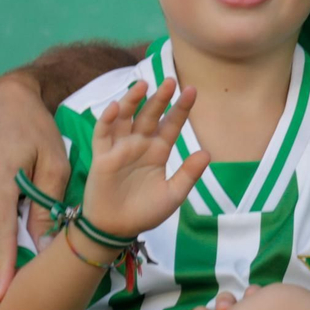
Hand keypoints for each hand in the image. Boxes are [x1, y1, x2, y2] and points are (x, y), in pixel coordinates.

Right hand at [82, 79, 209, 239]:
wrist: (116, 229)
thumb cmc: (145, 211)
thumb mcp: (172, 195)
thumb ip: (188, 174)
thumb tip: (207, 153)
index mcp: (159, 151)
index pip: (171, 124)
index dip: (181, 108)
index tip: (192, 91)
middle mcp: (140, 144)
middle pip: (150, 115)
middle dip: (159, 98)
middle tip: (171, 81)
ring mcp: (120, 148)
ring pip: (125, 118)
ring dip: (132, 101)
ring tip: (142, 85)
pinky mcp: (102, 156)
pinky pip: (102, 134)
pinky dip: (107, 120)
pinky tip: (114, 108)